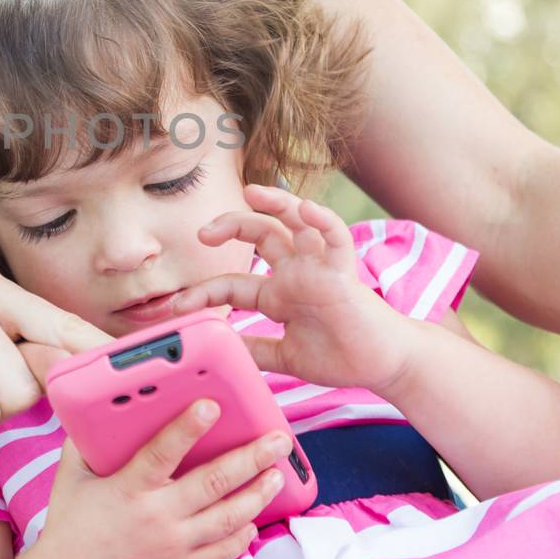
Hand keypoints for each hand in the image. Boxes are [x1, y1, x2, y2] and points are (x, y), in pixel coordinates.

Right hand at [27, 400, 290, 558]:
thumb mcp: (71, 478)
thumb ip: (86, 443)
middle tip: (278, 439)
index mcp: (130, 488)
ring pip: (228, 517)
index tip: (212, 405)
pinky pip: (222, 552)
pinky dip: (242, 535)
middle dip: (251, 458)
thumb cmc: (70, 529)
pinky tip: (253, 519)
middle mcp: (158, 516)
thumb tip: (99, 410)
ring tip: (277, 474)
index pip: (163, 451)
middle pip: (214, 483)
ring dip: (257, 494)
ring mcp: (174, 545)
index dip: (188, 427)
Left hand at [174, 184, 415, 392]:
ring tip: (252, 192)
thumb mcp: (285, 356)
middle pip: (259, 234)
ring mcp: (319, 270)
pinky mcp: (344, 273)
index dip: (203, 292)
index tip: (176, 306)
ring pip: (296, 223)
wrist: (383, 366)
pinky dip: (323, 220)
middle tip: (202, 233)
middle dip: (229, 226)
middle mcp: (295, 274)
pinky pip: (336, 238)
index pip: (233, 283)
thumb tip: (215, 348)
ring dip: (276, 203)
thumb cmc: (340, 357)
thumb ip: (254, 350)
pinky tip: (307, 209)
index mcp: (279, 294)